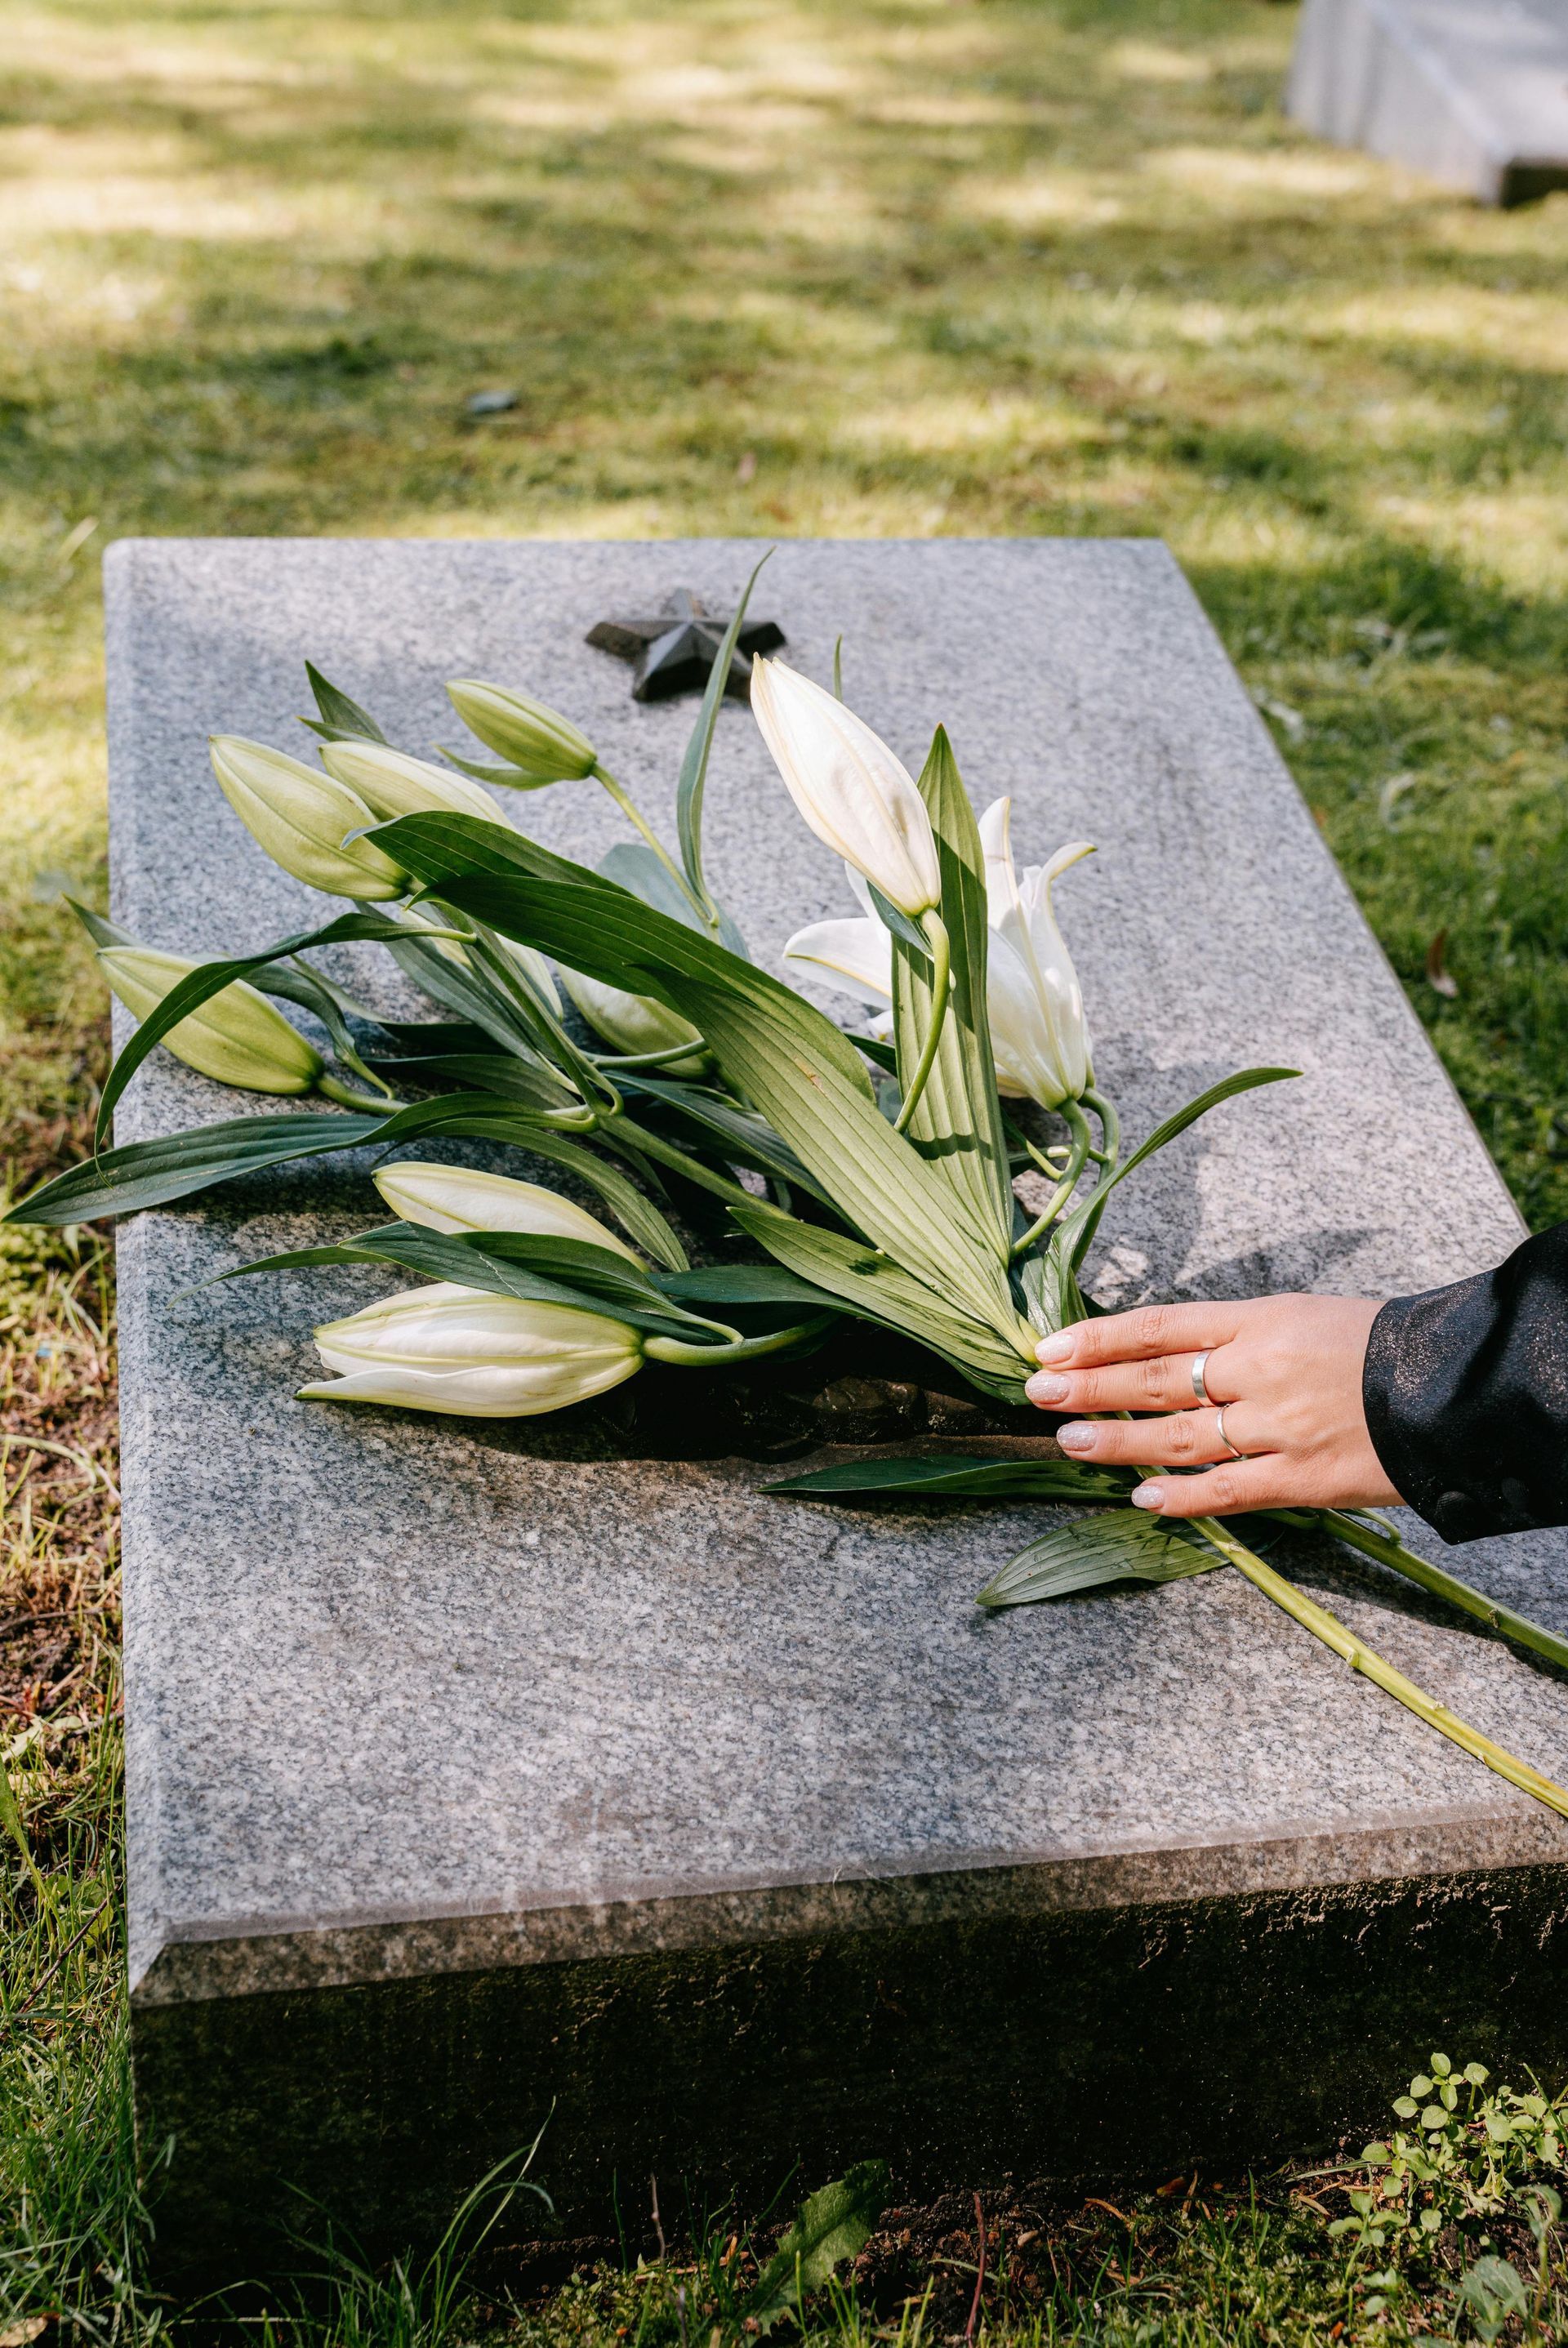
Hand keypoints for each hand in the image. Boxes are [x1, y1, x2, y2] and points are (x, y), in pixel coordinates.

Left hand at [1024, 1295, 1403, 1518]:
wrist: (1452, 1387)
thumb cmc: (1375, 1346)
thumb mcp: (1300, 1316)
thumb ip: (1236, 1337)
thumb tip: (1164, 1355)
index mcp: (1259, 1320)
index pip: (1161, 1326)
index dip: (1099, 1338)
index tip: (1049, 1347)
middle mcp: (1260, 1370)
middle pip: (1157, 1379)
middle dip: (1090, 1385)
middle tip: (1037, 1391)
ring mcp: (1279, 1427)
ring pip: (1179, 1437)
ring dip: (1118, 1441)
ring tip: (1070, 1440)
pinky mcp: (1304, 1479)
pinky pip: (1229, 1490)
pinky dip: (1182, 1495)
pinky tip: (1142, 1496)